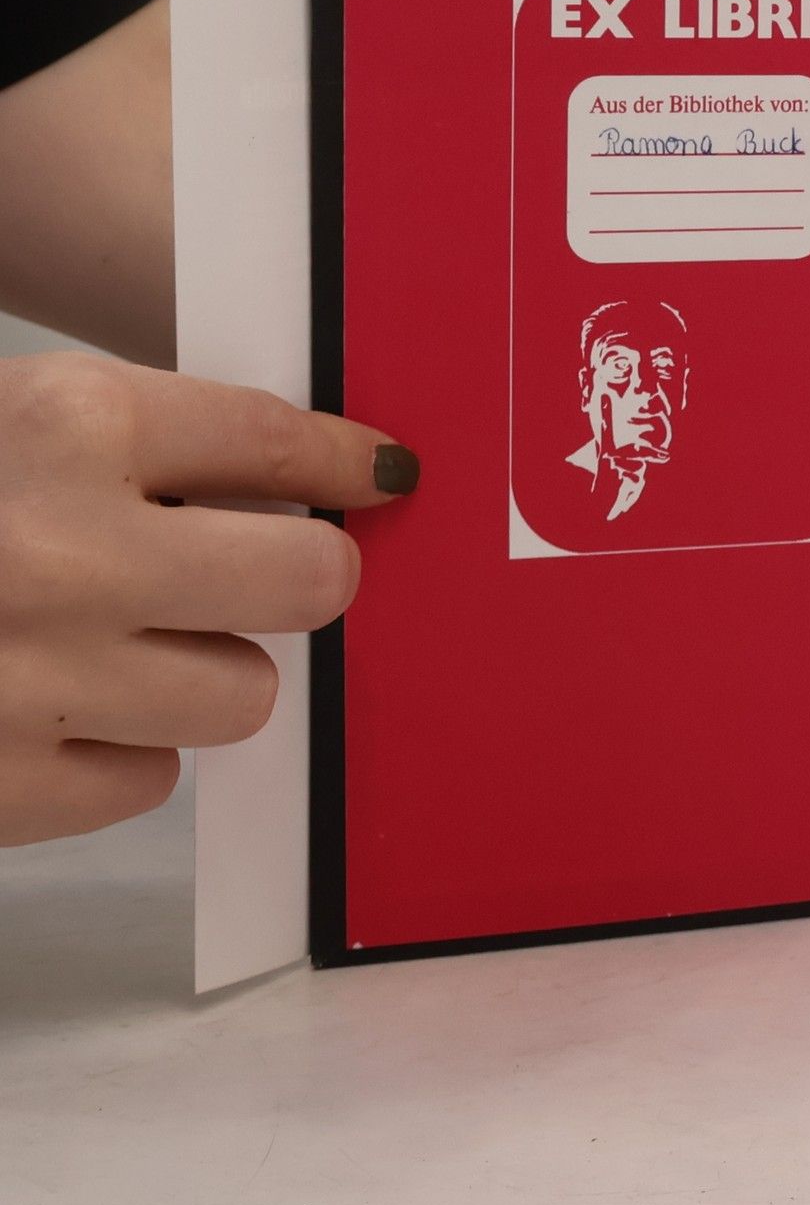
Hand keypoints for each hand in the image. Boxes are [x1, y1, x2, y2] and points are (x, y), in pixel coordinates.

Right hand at [0, 353, 417, 845]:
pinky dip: (114, 749)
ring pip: (240, 694)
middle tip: (276, 573)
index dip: (344, 462)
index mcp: (64, 425)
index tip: (378, 476)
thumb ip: (137, 446)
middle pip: (305, 582)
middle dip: (303, 578)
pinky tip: (44, 707)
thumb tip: (307, 487)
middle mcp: (61, 550)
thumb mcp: (6, 426)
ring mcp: (31, 679)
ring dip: (199, 672)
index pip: (276, 440)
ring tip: (115, 643)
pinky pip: (146, 779)